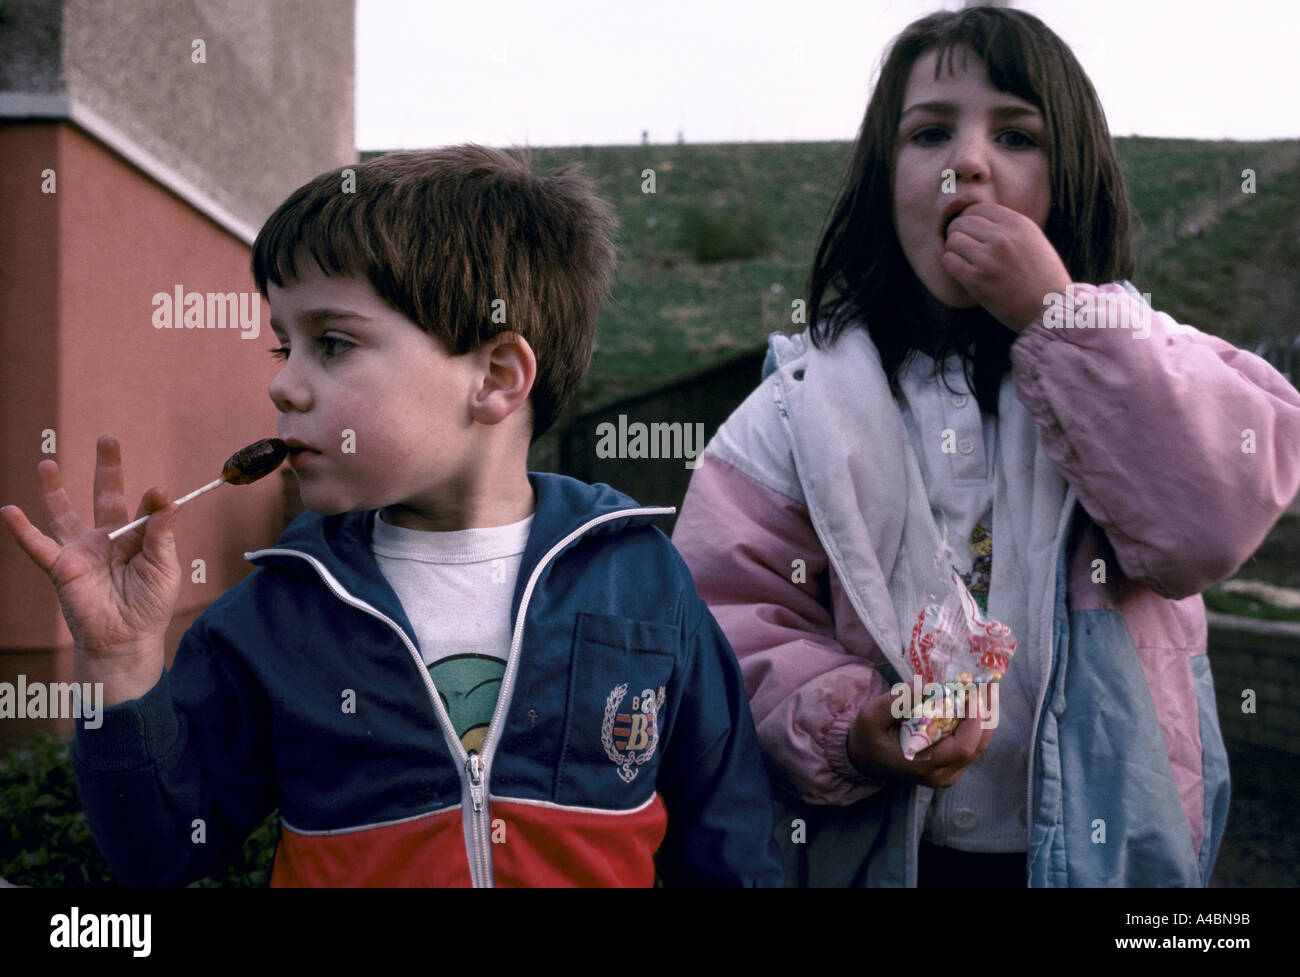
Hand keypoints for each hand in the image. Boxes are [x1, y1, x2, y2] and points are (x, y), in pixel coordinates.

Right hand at [1, 435, 178, 701]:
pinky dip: (22, 530)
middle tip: (107, 438)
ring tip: (46, 463)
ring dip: (54, 489)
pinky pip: (38, 546)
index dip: (152, 500)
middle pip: (106, 496)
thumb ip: (161, 533)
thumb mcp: (164, 567)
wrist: (126, 639)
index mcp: (137, 538)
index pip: (144, 509)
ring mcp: (82, 551)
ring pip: (64, 514)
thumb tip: (167, 497)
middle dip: (107, 468)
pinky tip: (9, 511)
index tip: (156, 492)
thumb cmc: (151, 605)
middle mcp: (108, 539)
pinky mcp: (62, 568)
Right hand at [847, 685, 993, 788]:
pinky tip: (976, 704)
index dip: (974, 720)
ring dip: (985, 718)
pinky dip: (976, 724)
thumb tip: (925, 685)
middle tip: (989, 685)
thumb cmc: (867, 736)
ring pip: (978, 746)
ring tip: (987, 690)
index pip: (963, 747)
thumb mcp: (872, 715)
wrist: (863, 758)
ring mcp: (947, 774)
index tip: (975, 693)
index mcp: (923, 766)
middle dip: (986, 714)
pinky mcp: (949, 767)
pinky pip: (970, 746)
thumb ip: (897, 701)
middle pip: (977, 746)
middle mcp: (940, 775)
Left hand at [941, 202, 1070, 332]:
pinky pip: (948, 260)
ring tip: (963, 259)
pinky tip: (960, 270)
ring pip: (952, 240)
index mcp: (1018, 223)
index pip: (978, 208)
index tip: (970, 232)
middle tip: (963, 247)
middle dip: (958, 234)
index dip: (969, 219)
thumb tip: (977, 218)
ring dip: (953, 250)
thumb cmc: (1042, 277)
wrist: (1050, 308)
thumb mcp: (1033, 240)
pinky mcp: (976, 279)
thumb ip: (1008, 227)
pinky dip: (950, 264)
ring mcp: (988, 258)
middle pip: (961, 222)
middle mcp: (1002, 237)